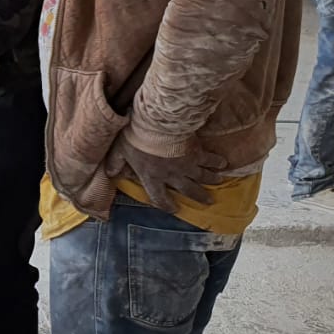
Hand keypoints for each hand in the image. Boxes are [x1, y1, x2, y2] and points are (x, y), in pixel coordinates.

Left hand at [104, 137, 226, 211]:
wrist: (157, 124)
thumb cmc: (136, 138)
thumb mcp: (119, 151)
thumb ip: (115, 163)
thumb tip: (109, 173)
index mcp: (152, 178)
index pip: (159, 198)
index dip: (166, 205)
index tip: (174, 209)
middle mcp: (172, 176)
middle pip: (188, 190)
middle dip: (199, 196)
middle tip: (208, 201)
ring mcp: (187, 165)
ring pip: (203, 177)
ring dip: (212, 180)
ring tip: (219, 182)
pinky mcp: (196, 152)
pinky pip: (210, 159)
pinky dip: (217, 161)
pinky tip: (224, 163)